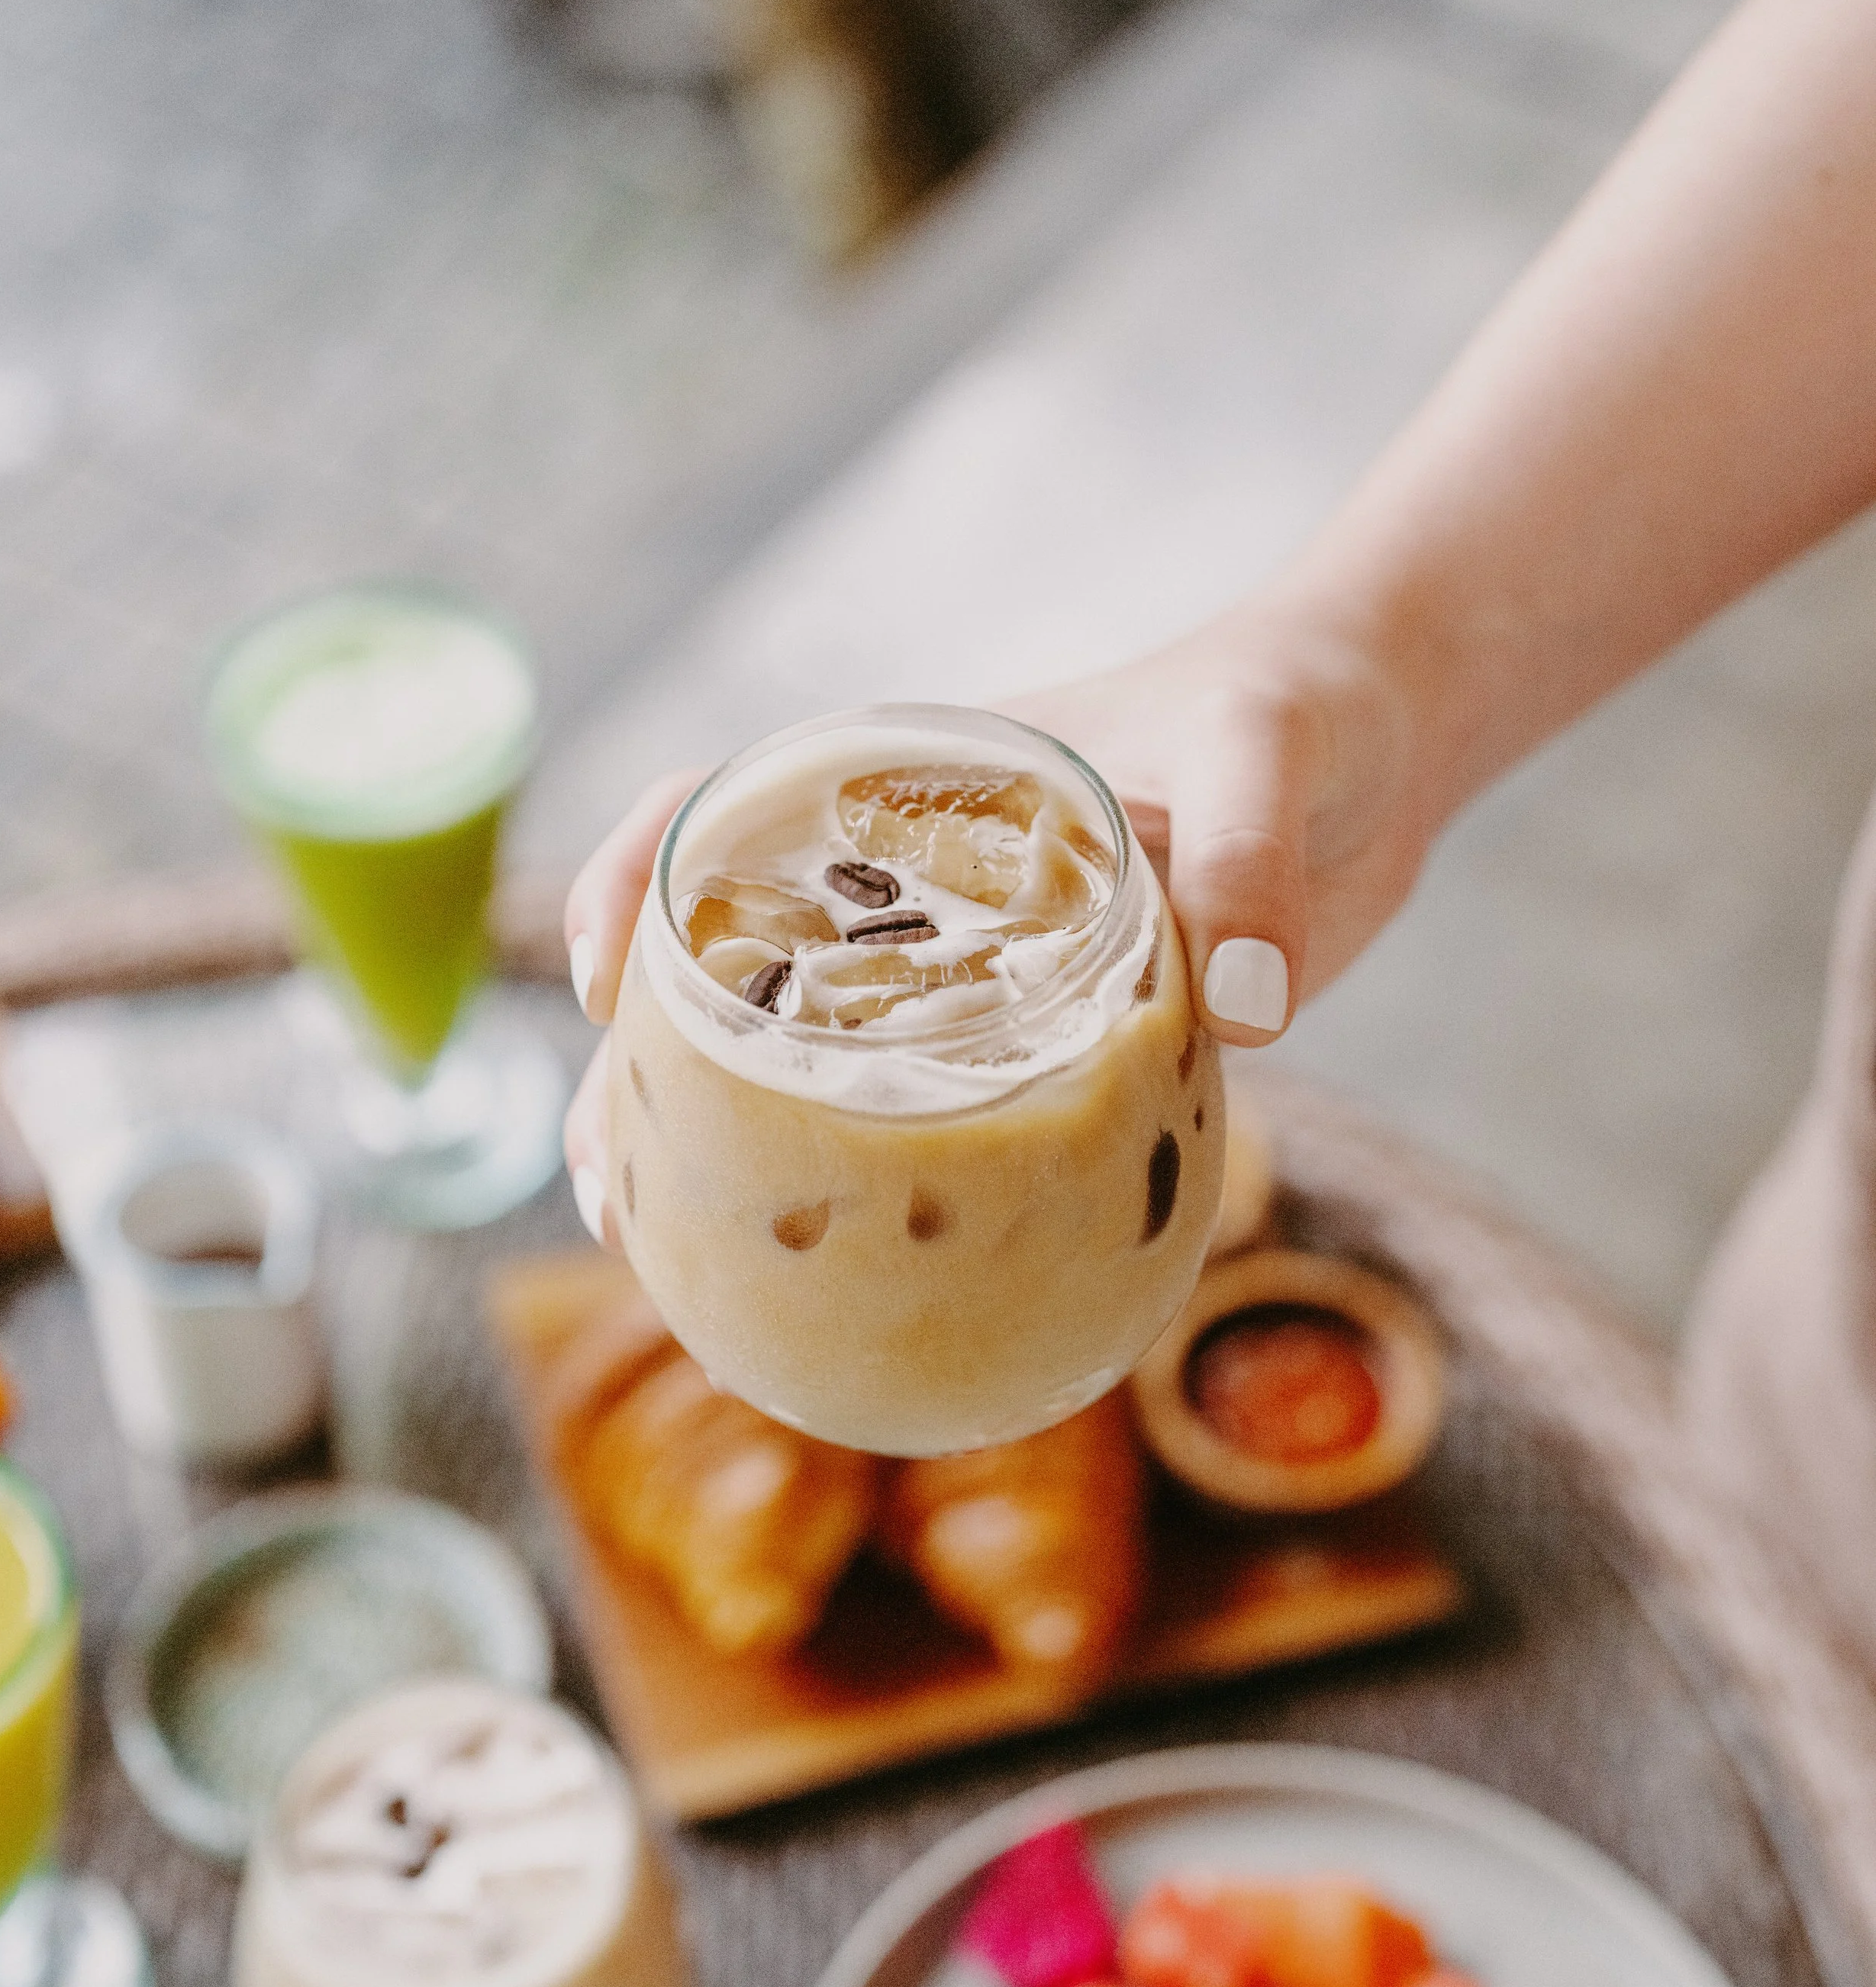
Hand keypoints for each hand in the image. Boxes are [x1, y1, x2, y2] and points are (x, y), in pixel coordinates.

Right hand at [559, 607, 1427, 1234]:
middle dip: (644, 1068)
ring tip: (676, 1263)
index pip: (728, 807)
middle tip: (612, 1184)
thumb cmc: (1303, 705)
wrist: (1384, 750)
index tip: (603, 980)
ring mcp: (979, 968)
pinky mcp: (1050, 1042)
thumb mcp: (1270, 754)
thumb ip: (1250, 860)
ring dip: (733, 1150)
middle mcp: (922, 882)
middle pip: (732, 967)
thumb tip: (1253, 1008)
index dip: (634, 881)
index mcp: (921, 780)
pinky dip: (886, 1194)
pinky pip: (940, 1122)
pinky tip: (865, 1281)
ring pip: (817, 1062)